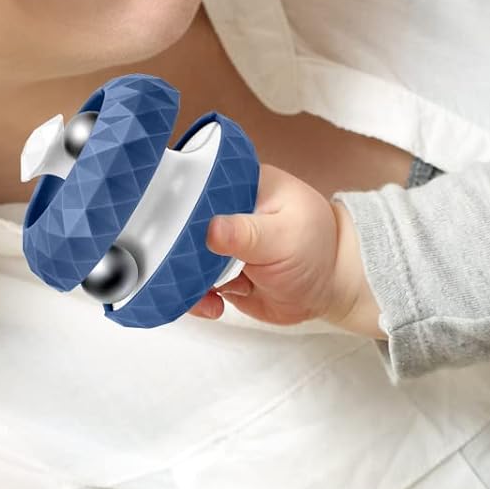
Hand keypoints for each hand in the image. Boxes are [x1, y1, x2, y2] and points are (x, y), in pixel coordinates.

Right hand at [189, 162, 378, 333]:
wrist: (328, 291)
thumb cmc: (314, 251)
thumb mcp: (284, 238)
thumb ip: (248, 233)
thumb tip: (211, 229)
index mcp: (242, 184)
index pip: (198, 183)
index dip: (176, 201)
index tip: (161, 221)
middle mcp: (225, 209)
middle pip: (182, 221)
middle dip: (175, 246)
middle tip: (178, 267)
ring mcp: (219, 242)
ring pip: (184, 254)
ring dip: (185, 277)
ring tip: (206, 296)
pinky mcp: (217, 271)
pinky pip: (193, 282)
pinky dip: (195, 296)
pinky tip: (213, 305)